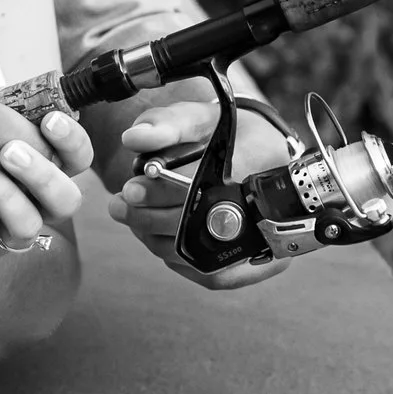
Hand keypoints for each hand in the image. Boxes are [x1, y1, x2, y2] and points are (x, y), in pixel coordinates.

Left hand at [0, 74, 90, 289]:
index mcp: (39, 163)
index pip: (76, 156)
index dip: (72, 140)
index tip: (50, 120)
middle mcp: (33, 201)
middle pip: (66, 197)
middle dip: (41, 173)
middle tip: (9, 150)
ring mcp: (6, 228)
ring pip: (28, 223)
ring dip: (2, 193)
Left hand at [110, 92, 294, 289]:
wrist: (273, 158)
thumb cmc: (233, 135)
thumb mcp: (204, 117)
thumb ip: (168, 122)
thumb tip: (133, 138)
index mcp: (259, 160)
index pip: (201, 185)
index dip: (160, 191)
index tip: (129, 189)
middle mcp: (271, 206)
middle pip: (198, 224)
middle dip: (149, 218)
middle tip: (119, 207)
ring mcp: (269, 240)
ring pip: (203, 256)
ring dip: (158, 241)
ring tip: (134, 221)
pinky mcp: (264, 265)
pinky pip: (214, 276)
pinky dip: (180, 260)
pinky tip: (161, 240)